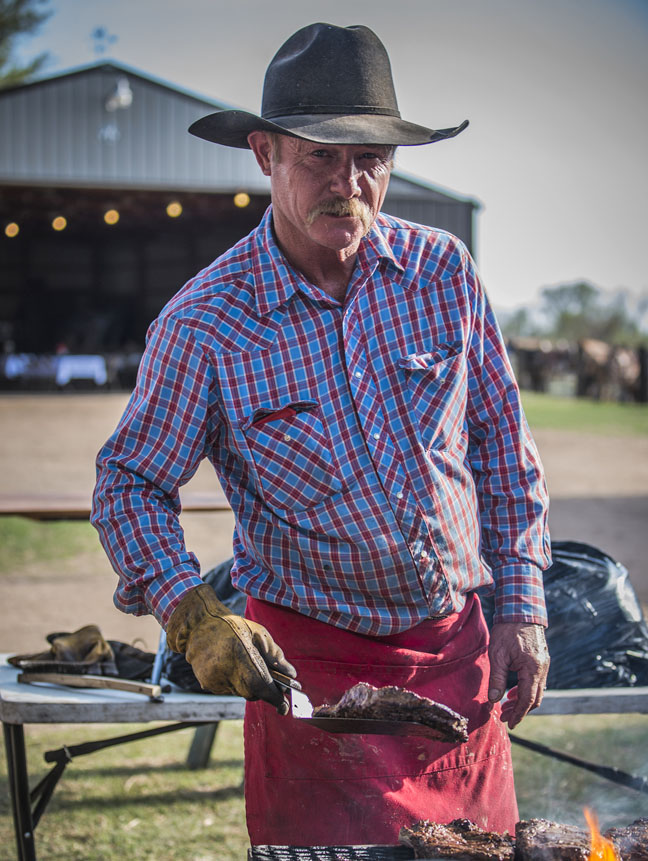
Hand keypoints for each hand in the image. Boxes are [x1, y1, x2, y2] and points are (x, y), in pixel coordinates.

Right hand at [166, 584, 296, 713]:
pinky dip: (234, 682)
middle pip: (253, 693)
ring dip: (247, 683)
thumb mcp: (259, 634)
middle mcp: (227, 671)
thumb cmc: (234, 627)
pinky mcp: (207, 683)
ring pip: (240, 692)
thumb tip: (291, 676)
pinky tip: (229, 665)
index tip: (284, 706)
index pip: (261, 686)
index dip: (275, 698)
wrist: (199, 624)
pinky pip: (228, 689)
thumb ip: (276, 655)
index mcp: (241, 655)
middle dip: (262, 687)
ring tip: (241, 661)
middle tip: (264, 673)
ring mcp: (215, 679)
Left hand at [488, 622, 549, 728]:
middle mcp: (542, 668)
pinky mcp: (541, 659)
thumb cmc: (507, 630)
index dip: (518, 713)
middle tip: (505, 717)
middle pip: (534, 698)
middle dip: (520, 710)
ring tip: (506, 706)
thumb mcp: (497, 654)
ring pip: (536, 690)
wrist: (521, 610)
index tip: (509, 724)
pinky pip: (536, 681)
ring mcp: (544, 664)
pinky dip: (525, 689)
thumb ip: (497, 678)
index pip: (527, 699)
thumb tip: (494, 700)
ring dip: (522, 700)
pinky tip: (513, 691)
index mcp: (532, 669)